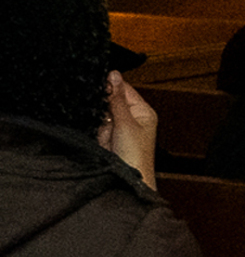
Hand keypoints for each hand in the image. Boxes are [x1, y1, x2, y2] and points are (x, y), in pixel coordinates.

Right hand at [98, 72, 159, 187]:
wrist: (127, 180)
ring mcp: (116, 128)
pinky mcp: (104, 138)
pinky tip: (90, 125)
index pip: (125, 89)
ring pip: (101, 113)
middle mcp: (131, 118)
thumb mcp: (125, 123)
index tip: (96, 75)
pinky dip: (91, 124)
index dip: (111, 83)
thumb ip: (116, 99)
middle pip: (111, 100)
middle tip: (94, 98)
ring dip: (96, 113)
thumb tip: (113, 75)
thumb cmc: (135, 156)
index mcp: (143, 111)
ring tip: (96, 118)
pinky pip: (94, 125)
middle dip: (101, 100)